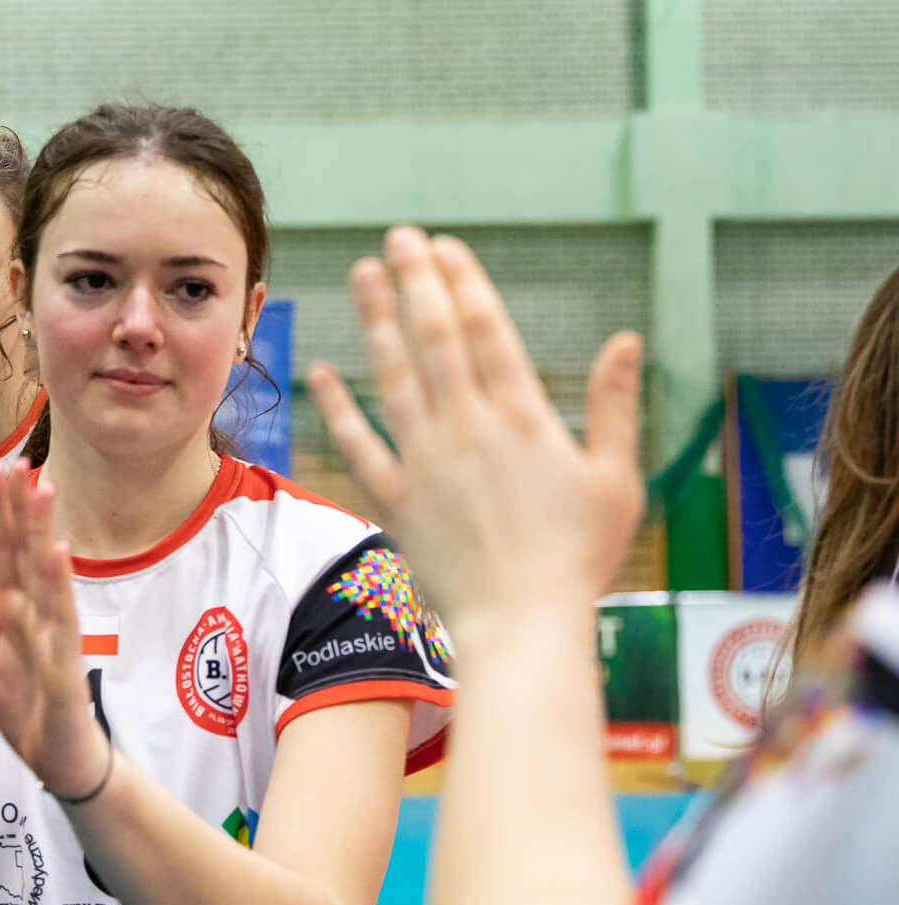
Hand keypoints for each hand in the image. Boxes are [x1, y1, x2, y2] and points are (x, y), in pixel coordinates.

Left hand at [0, 461, 108, 796]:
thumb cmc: (28, 703)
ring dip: (44, 534)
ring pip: (47, 579)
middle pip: (26, 554)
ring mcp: (55, 640)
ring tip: (43, 490)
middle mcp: (39, 616)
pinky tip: (59, 558)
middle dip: (20, 508)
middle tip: (16, 459)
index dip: (0, 512)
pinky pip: (60, 628)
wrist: (58, 759)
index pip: (5, 552)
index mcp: (15, 612)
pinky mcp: (64, 670)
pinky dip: (59, 592)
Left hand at [304, 227, 644, 619]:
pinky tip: (321, 369)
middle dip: (416, 283)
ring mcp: (426, 462)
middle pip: (436, 341)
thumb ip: (614, 407)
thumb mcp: (616, 479)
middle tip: (398, 237)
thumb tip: (626, 341)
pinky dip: (337, 405)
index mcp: (524, 420)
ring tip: (362, 275)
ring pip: (393, 377)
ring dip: (375, 322)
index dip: (463, 284)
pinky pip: (358, 443)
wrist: (521, 625)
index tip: (444, 247)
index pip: (488, 333)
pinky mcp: (394, 498)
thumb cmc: (577, 559)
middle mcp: (468, 430)